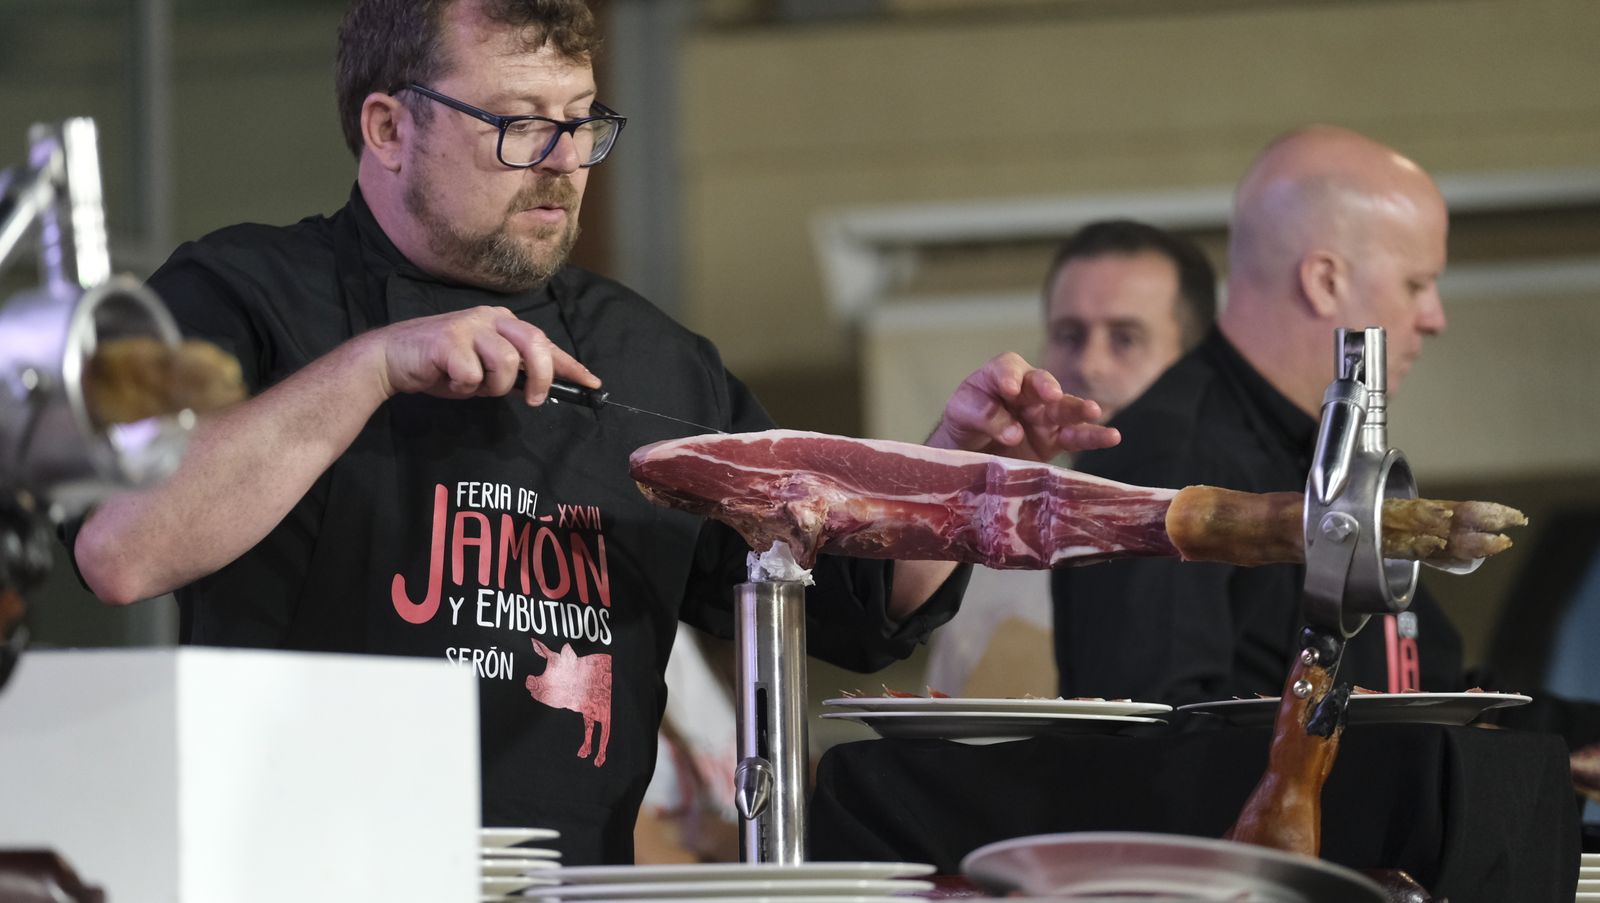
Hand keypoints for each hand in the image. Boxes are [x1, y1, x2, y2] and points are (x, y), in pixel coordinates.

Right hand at [367, 306, 598, 403]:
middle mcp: (491, 318)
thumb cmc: (443, 364)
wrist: (394, 358)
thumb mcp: (486, 368)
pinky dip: (462, 388)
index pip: (545, 342)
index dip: (570, 364)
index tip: (592, 383)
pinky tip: (448, 381)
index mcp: (504, 322)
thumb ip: (513, 371)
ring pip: (504, 363)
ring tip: (470, 385)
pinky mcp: (448, 340)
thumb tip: (544, 386)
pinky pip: (472, 376)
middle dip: (541, 376)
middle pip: (534, 344)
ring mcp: (469, 326)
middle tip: (534, 401)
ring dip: (491, 386)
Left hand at [927, 352, 1119, 461]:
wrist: (970, 453)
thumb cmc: (965, 424)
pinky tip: (1111, 436)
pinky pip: (1075, 437)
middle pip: (1041, 383)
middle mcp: (1027, 391)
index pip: (1008, 368)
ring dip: (1078, 409)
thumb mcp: (962, 414)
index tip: (1010, 390)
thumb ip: (982, 415)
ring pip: (1064, 408)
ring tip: (1092, 410)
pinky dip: (1093, 437)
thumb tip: (1014, 431)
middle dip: (1046, 387)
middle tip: (1051, 395)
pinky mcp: (1053, 441)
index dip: (1010, 376)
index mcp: (1001, 376)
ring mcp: (1043, 415)